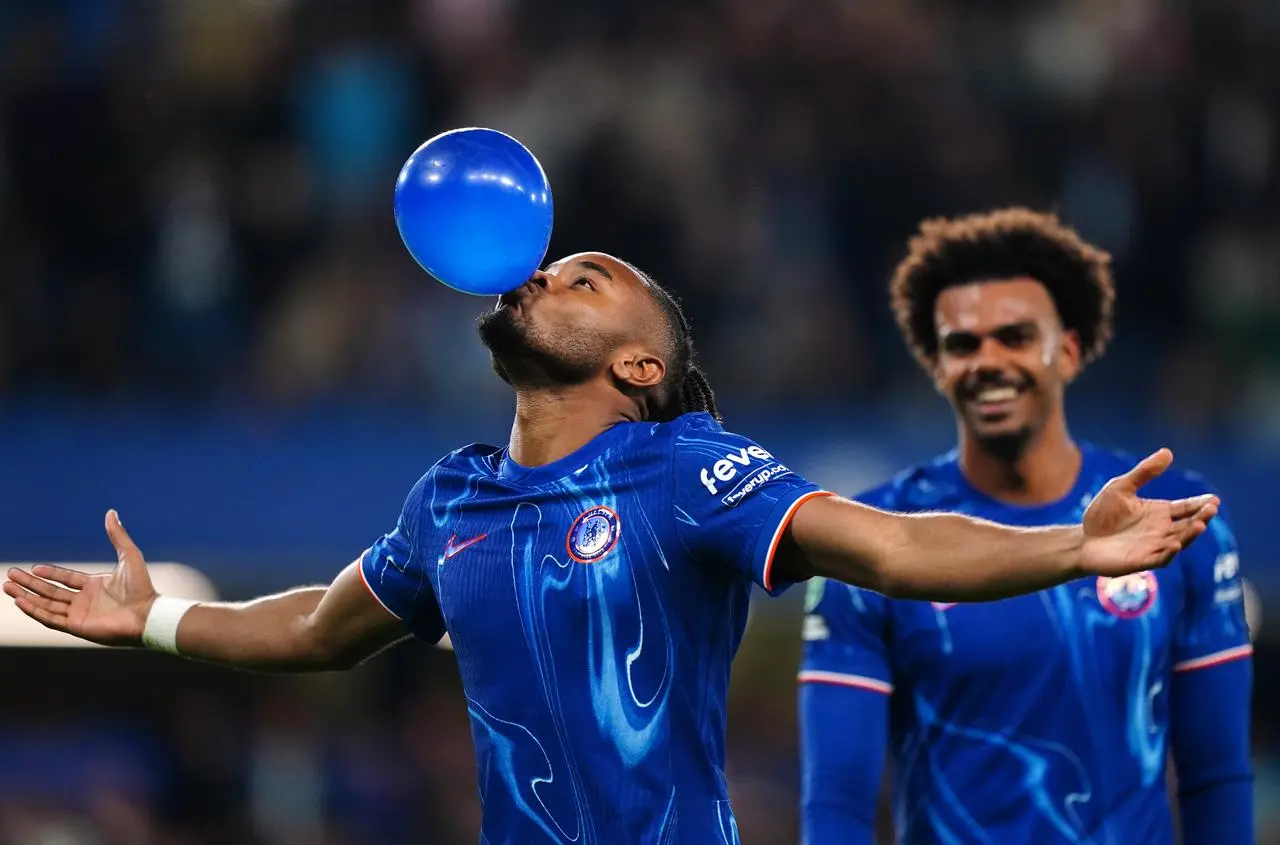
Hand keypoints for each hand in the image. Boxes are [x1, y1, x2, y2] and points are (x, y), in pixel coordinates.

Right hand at [3, 510, 156, 645]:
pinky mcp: (76, 627)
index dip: (50, 573)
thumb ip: (117, 535)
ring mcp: (79, 614)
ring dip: (26, 596)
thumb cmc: (142, 587)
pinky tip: (21, 601)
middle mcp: (85, 600)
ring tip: (8, 587)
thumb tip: (111, 512)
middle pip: (50, 591)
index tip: (34, 567)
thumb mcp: (129, 555)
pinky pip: (50, 618)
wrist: (147, 614)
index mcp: (95, 586)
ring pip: (46, 604)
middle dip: (30, 584)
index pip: (66, 579)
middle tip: (10, 576)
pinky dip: (34, 610)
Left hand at [1082, 449, 1218, 577]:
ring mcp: (1154, 547)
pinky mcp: (1142, 561)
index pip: (1186, 508)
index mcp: (1160, 513)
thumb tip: (1168, 452)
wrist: (1082, 540)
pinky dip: (1169, 552)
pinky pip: (1160, 558)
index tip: (1213, 499)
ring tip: (1201, 524)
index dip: (1200, 504)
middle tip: (1212, 509)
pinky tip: (1175, 544)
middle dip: (1202, 517)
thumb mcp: (1121, 487)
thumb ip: (1144, 472)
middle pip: (1188, 524)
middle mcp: (1162, 530)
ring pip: (1179, 541)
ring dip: (1191, 534)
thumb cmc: (1101, 514)